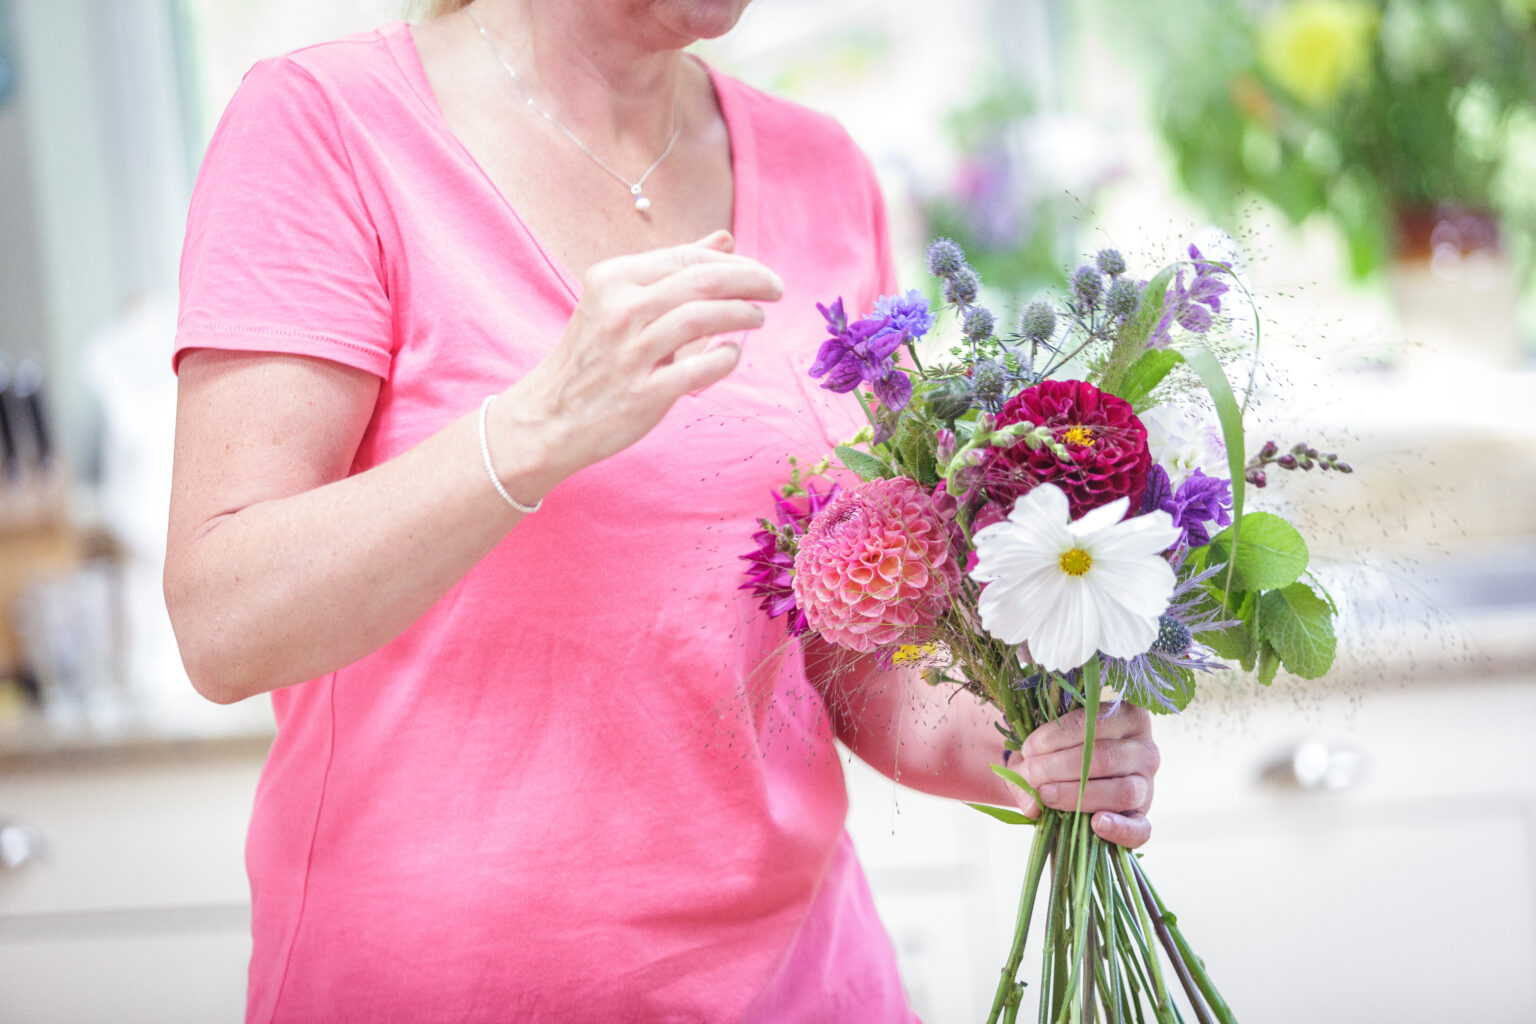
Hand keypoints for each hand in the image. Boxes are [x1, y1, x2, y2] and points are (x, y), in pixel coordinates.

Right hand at [497, 230, 781, 492]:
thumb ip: (674, 270)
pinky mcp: (642, 393)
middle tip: (777, 289)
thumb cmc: (595, 356)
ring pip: (702, 318)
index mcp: (614, 278)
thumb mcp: (623, 300)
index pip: (688, 257)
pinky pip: (698, 369)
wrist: (550, 417)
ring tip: (757, 319)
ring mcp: (630, 352)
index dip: (735, 262)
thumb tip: (725, 240)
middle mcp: (619, 309)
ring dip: (742, 315)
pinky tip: (731, 354)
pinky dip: (724, 358)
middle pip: (702, 281)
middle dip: (751, 280)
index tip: (761, 273)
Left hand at [1012, 703, 1159, 848]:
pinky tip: (1096, 824)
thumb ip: (1031, 765)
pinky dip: (1120, 829)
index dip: (1056, 737)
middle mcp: (1145, 749)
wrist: (1071, 776)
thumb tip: (1032, 805)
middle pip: (1105, 758)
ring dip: (1077, 795)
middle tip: (1030, 774)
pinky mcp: (1143, 816)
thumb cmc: (1060, 751)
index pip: (1093, 723)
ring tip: (1045, 795)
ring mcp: (1147, 785)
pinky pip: (1140, 829)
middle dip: (1059, 767)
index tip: (1028, 749)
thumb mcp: (1046, 746)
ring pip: (1121, 791)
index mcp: (1128, 717)